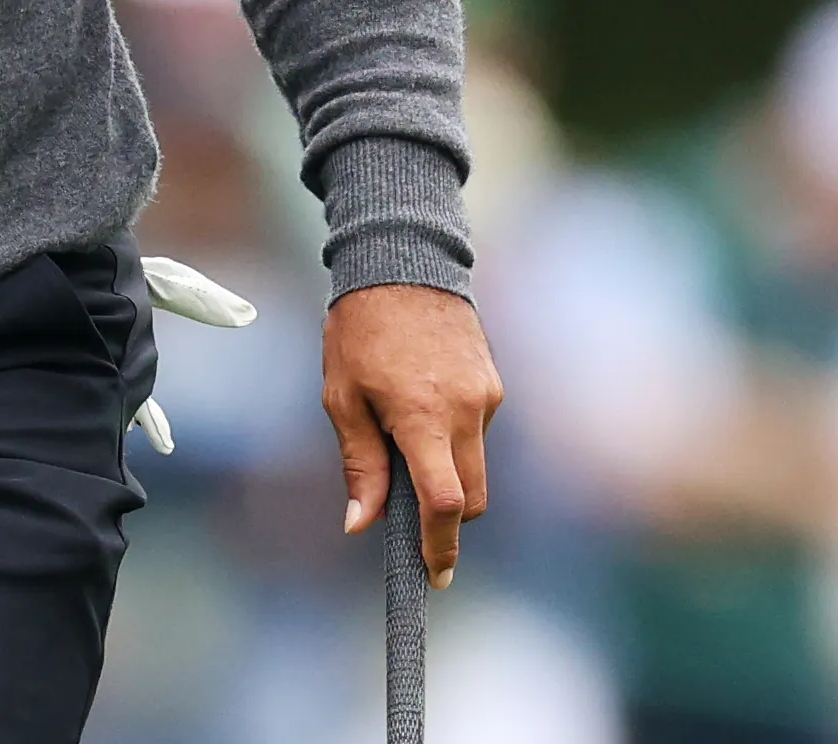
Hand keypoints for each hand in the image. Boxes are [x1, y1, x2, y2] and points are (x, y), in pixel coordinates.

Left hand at [324, 282, 501, 588]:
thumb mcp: (342, 396)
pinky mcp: (494, 383)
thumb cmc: (360, 328)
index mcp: (424, 417)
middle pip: (471, 497)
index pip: (446, 503)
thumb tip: (360, 524)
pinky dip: (454, 438)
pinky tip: (420, 404)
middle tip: (407, 512)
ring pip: (476, 464)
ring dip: (447, 470)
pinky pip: (478, 431)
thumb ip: (360, 463)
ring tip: (402, 433)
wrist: (403, 261)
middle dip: (445, 517)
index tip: (435, 575)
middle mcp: (467, 412)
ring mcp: (487, 397)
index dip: (441, 546)